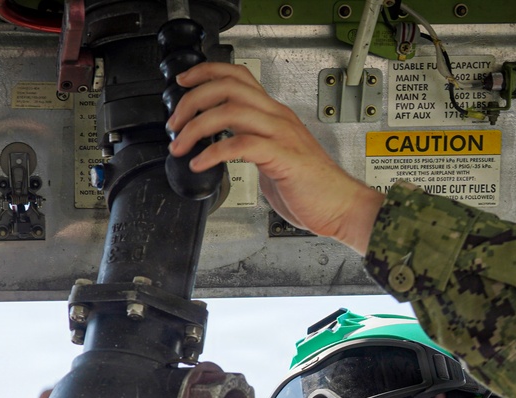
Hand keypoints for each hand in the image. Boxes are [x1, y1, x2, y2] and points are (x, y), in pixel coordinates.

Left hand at [166, 62, 383, 254]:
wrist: (341, 206)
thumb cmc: (312, 188)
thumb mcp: (275, 157)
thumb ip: (251, 145)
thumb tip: (223, 145)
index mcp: (274, 115)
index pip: (237, 76)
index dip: (206, 73)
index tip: (183, 84)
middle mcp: (277, 118)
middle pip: (228, 87)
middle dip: (192, 100)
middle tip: (174, 122)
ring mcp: (281, 135)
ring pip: (230, 111)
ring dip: (196, 126)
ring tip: (181, 145)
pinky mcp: (282, 157)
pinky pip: (241, 145)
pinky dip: (214, 153)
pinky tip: (201, 164)